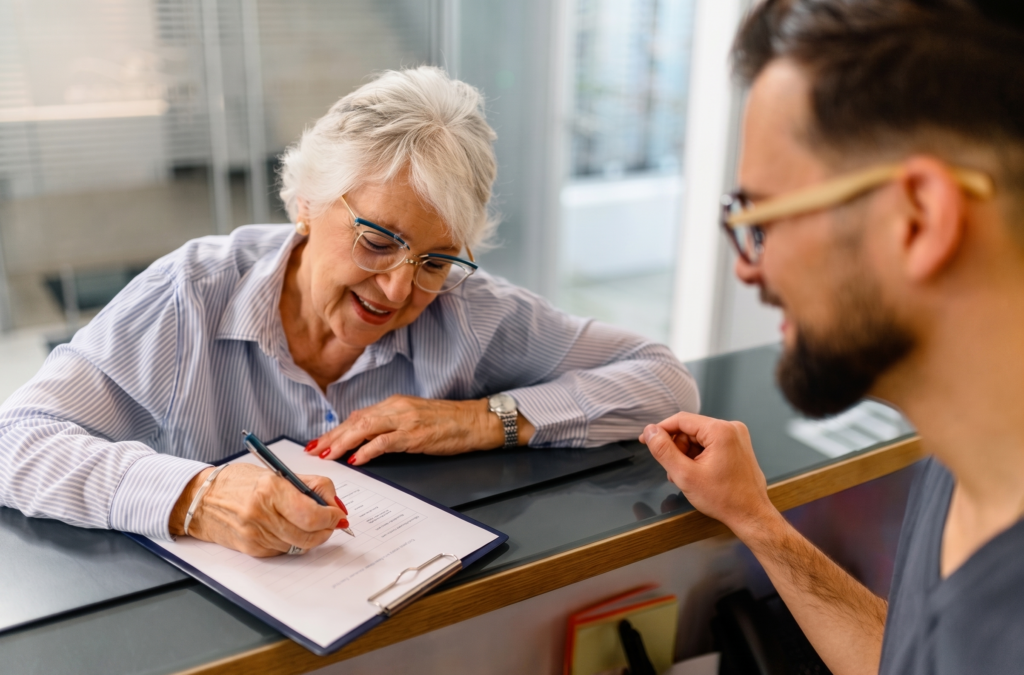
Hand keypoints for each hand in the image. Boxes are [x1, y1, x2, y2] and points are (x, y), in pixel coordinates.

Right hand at [169, 464, 347, 556]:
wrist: (200, 500)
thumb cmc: (239, 482)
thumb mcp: (276, 473)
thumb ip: (310, 486)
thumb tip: (336, 504)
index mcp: (270, 489)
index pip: (312, 513)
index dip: (331, 516)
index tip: (338, 513)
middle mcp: (261, 514)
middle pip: (309, 534)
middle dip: (327, 529)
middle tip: (332, 521)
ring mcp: (255, 535)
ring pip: (300, 545)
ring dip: (312, 536)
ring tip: (310, 522)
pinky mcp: (251, 550)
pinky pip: (284, 550)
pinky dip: (293, 542)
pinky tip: (287, 528)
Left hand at [307, 395, 533, 464]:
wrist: (476, 421)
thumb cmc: (449, 423)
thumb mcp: (415, 419)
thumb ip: (391, 426)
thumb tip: (367, 441)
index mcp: (395, 404)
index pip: (359, 416)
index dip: (337, 429)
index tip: (320, 442)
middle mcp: (397, 408)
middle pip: (356, 421)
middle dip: (332, 437)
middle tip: (314, 450)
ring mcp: (406, 420)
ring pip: (365, 428)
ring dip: (343, 442)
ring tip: (328, 455)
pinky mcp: (416, 434)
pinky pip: (386, 441)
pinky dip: (368, 450)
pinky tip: (357, 459)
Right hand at [639, 412, 773, 535]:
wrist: (751, 515)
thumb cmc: (724, 499)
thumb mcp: (685, 475)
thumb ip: (663, 450)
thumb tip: (650, 432)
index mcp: (720, 430)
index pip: (681, 420)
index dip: (660, 430)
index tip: (645, 440)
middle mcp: (731, 428)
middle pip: (690, 429)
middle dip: (677, 448)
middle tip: (672, 470)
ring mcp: (737, 437)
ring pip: (699, 438)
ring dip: (687, 455)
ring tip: (686, 476)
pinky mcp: (737, 446)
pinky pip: (710, 444)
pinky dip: (699, 457)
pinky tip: (696, 474)